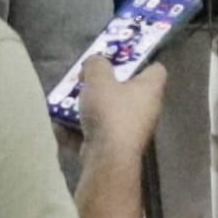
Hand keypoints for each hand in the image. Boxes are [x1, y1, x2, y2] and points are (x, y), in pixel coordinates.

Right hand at [74, 46, 178, 170]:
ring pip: (109, 114)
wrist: (107, 158)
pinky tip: (60, 127)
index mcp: (150, 89)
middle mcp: (146, 110)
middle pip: (128, 92)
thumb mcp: (99, 79)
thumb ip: (96, 64)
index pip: (156, 69)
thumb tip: (95, 63)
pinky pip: (97, 134)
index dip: (140, 60)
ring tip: (68, 102)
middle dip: (106, 86)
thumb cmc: (110, 112)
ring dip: (89, 109)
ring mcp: (131, 132)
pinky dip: (80, 131)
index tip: (120, 59)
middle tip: (87, 80)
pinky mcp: (116, 149)